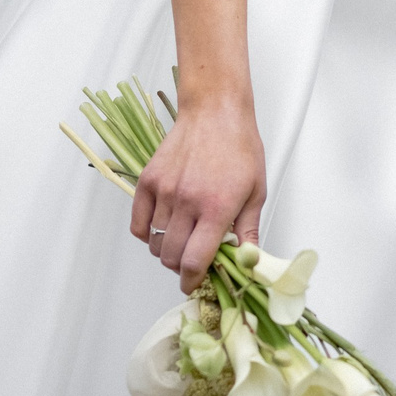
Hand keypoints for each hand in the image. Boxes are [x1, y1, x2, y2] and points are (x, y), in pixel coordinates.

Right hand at [129, 94, 266, 292]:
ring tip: (182, 240)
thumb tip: (249, 263)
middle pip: (170, 257)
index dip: (192, 281)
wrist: (214, 111)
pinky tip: (162, 227)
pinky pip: (138, 224)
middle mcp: (186, 202)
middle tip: (192, 260)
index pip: (194, 261)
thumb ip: (249, 231)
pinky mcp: (148, 181)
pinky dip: (147, 234)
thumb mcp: (256, 191)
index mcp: (216, 208)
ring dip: (166, 250)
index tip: (194, 284)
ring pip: (155, 243)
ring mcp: (164, 191)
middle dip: (181, 268)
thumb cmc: (240, 148)